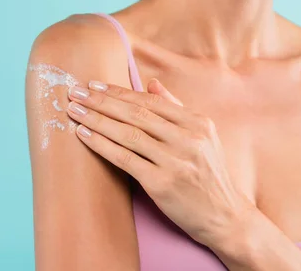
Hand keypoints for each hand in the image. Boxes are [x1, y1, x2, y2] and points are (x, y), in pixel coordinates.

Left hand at [65, 78, 249, 248]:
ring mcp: (176, 161)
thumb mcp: (204, 137)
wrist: (225, 217)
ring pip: (128, 134)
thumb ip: (177, 108)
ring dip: (96, 120)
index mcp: (198, 123)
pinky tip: (85, 136)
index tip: (94, 85)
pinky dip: (103, 145)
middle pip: (137, 114)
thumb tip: (151, 83)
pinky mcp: (163, 184)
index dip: (120, 92)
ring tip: (74, 111)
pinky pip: (126, 159)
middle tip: (75, 92)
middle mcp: (189, 139)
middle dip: (102, 102)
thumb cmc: (210, 176)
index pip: (151, 102)